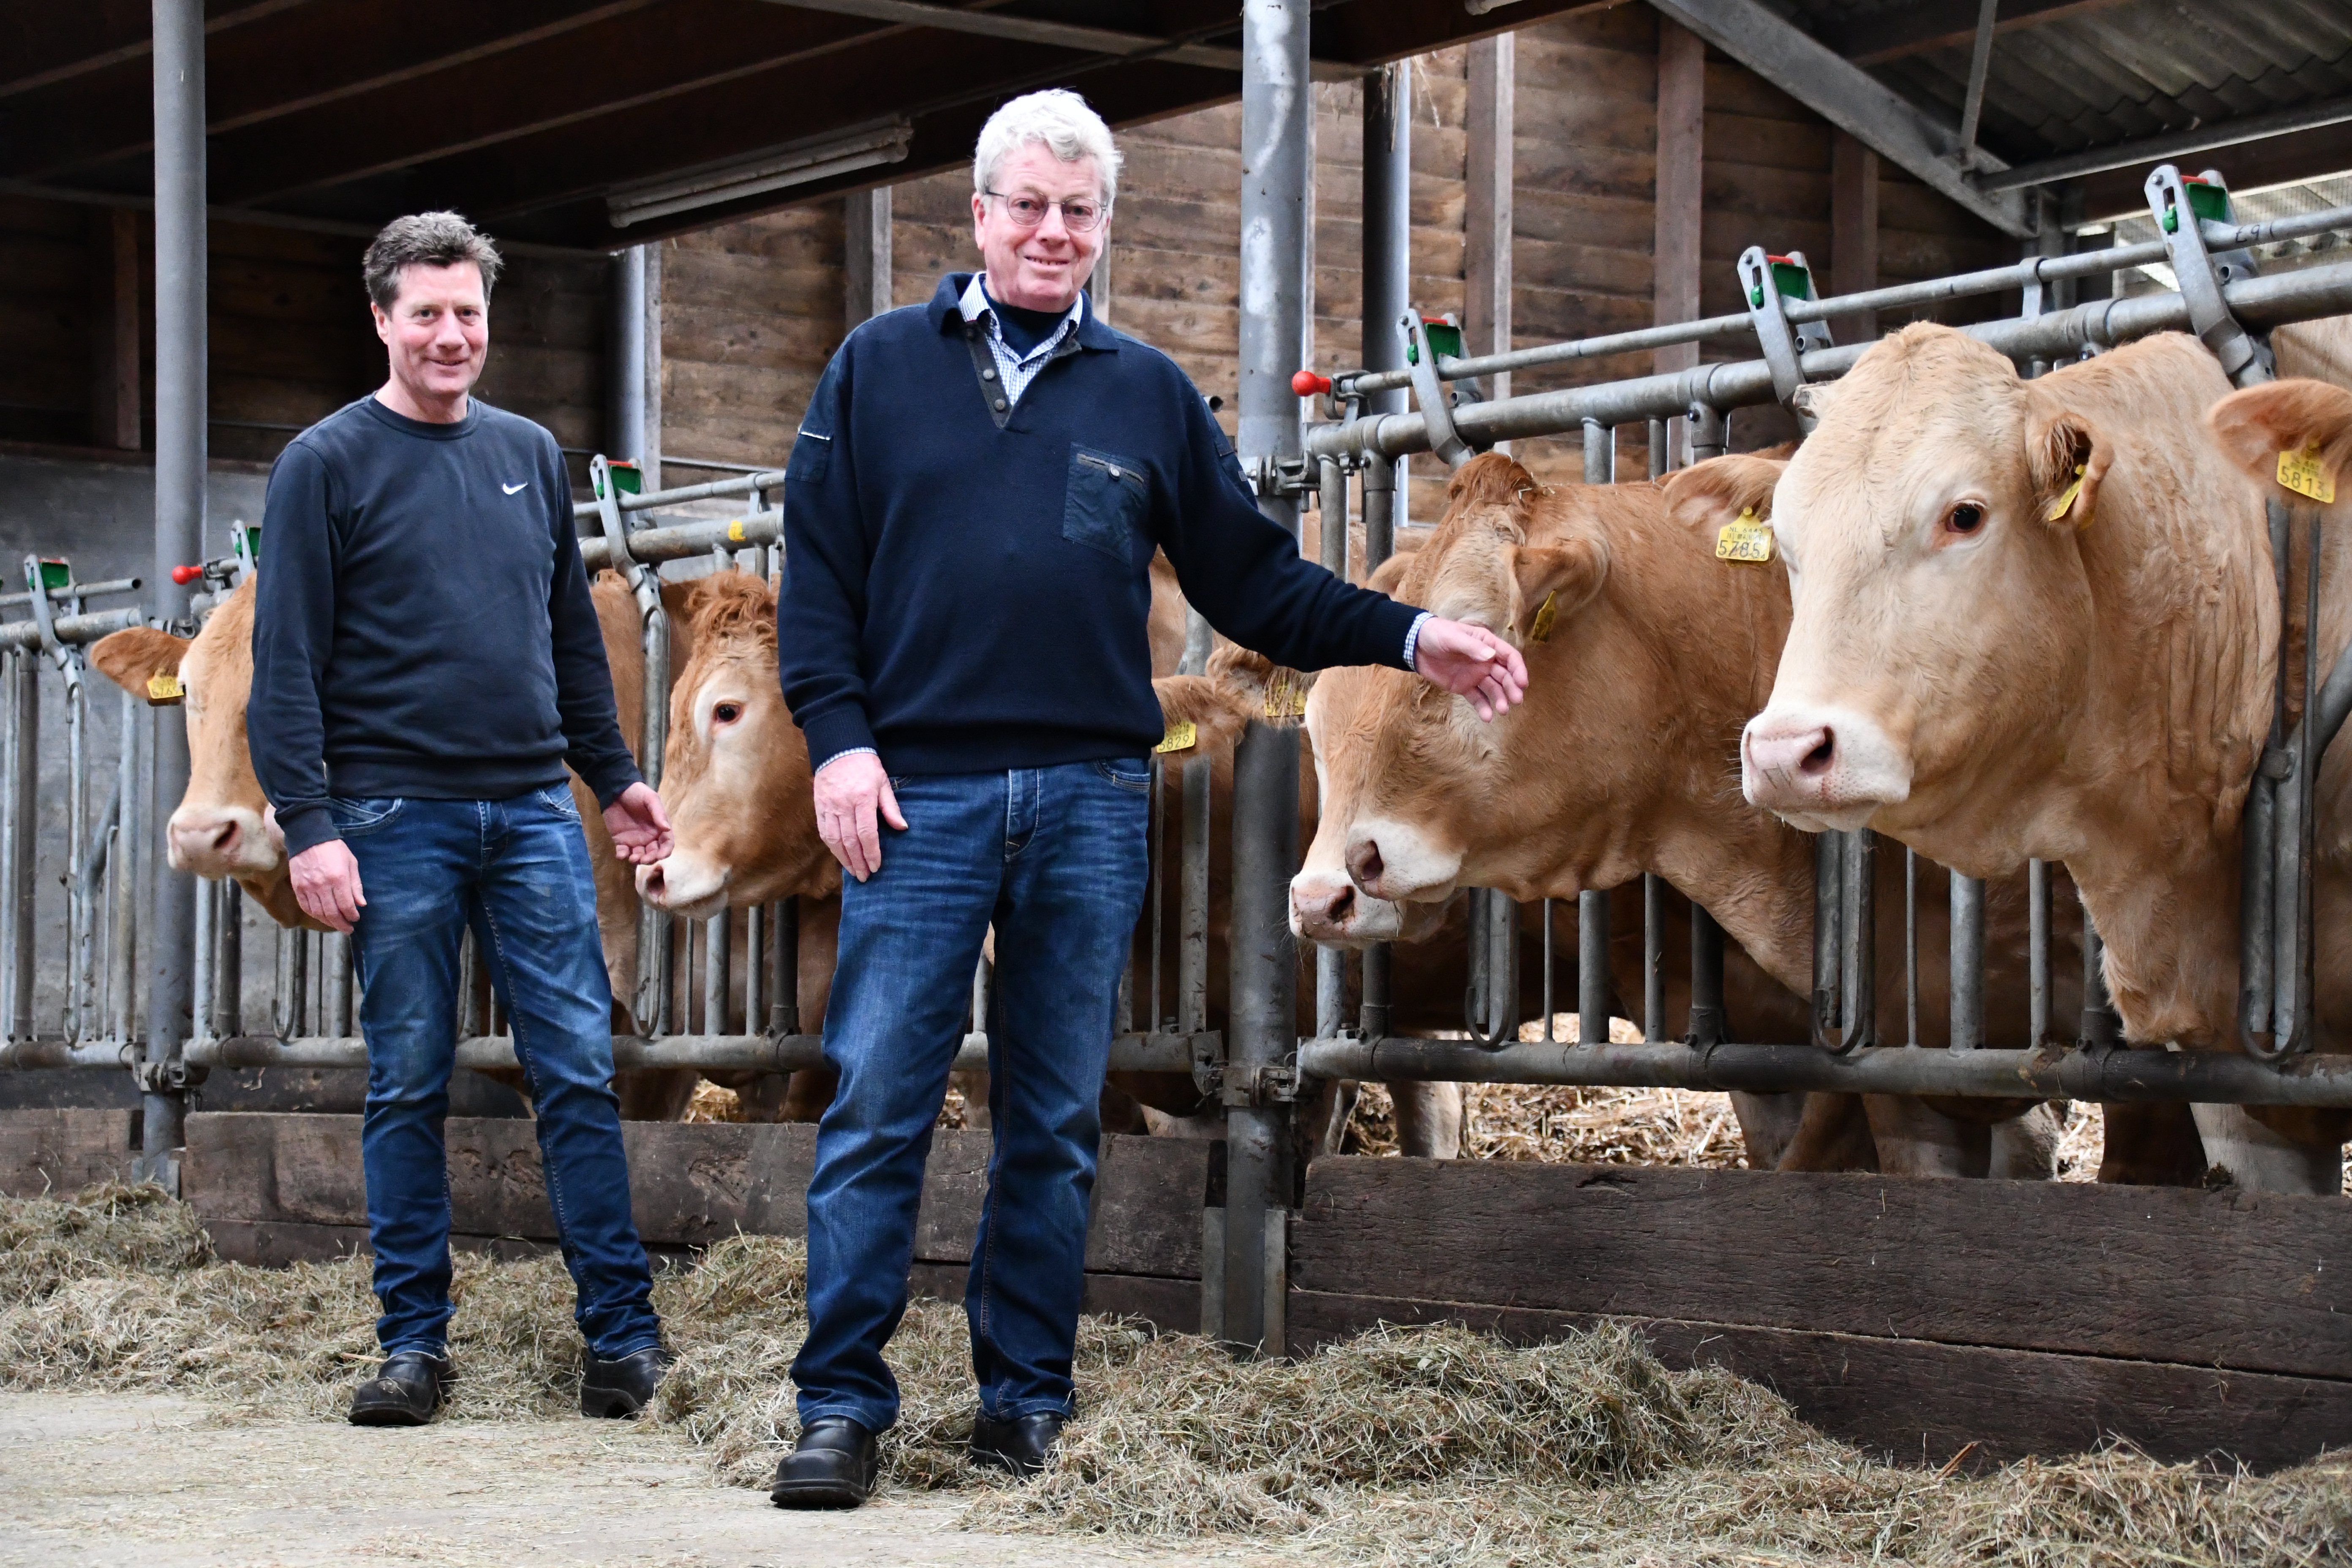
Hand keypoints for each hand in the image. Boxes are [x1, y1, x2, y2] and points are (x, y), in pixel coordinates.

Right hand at [289, 839, 364, 932]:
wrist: (309, 838)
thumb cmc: (334, 849)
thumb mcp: (351, 863)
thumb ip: (356, 885)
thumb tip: (361, 904)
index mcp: (338, 878)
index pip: (346, 905)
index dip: (351, 915)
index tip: (355, 919)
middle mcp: (322, 885)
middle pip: (332, 913)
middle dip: (341, 924)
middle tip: (347, 929)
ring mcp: (308, 887)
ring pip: (318, 913)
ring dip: (328, 922)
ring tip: (336, 925)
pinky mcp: (297, 887)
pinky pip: (305, 906)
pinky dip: (314, 914)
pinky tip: (321, 917)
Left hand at [604, 782, 673, 864]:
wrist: (616, 790)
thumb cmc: (637, 793)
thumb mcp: (651, 799)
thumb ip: (659, 814)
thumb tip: (667, 828)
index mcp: (659, 828)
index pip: (667, 843)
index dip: (665, 851)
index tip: (660, 856)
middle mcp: (649, 836)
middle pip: (653, 853)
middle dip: (650, 858)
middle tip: (644, 859)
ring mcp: (635, 840)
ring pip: (639, 855)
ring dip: (638, 860)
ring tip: (632, 858)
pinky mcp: (621, 840)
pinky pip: (623, 852)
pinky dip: (623, 856)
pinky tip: (621, 854)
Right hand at [814, 752, 906, 881]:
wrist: (838, 748)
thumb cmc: (865, 765)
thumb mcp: (883, 782)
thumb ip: (891, 808)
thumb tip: (902, 828)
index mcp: (862, 798)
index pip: (866, 832)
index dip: (871, 852)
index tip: (876, 866)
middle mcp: (843, 805)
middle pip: (850, 840)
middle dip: (858, 861)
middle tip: (865, 876)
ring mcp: (828, 806)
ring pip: (834, 839)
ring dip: (844, 859)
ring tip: (853, 871)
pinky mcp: (819, 806)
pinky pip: (823, 831)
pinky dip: (831, 847)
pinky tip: (839, 856)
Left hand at [1413, 617, 1528, 719]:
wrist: (1415, 646)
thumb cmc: (1437, 634)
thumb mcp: (1453, 637)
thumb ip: (1471, 647)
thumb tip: (1490, 657)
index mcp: (1487, 644)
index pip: (1509, 657)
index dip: (1518, 669)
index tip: (1522, 683)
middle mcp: (1486, 660)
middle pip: (1505, 675)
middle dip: (1512, 687)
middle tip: (1516, 700)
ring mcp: (1476, 675)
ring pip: (1493, 689)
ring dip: (1500, 699)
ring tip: (1502, 710)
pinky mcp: (1464, 686)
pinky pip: (1477, 698)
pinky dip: (1483, 707)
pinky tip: (1487, 717)